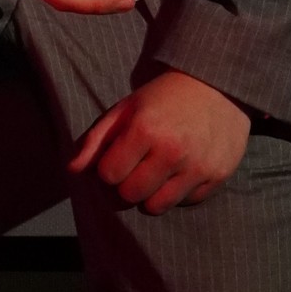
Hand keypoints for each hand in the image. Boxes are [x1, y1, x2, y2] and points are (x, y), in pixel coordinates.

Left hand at [68, 69, 250, 213]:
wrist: (217, 85)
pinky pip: (185, 202)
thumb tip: (72, 169)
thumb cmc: (164, 98)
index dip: (109, 168)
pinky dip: (179, 192)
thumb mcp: (126, 109)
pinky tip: (182, 170)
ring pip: (157, 206)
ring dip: (151, 194)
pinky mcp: (217, 176)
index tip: (119, 156)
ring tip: (157, 172)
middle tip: (137, 167)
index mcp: (145, 129)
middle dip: (127, 184)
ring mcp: (198, 166)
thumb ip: (96, 139)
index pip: (108, 175)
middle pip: (130, 195)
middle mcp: (172, 151)